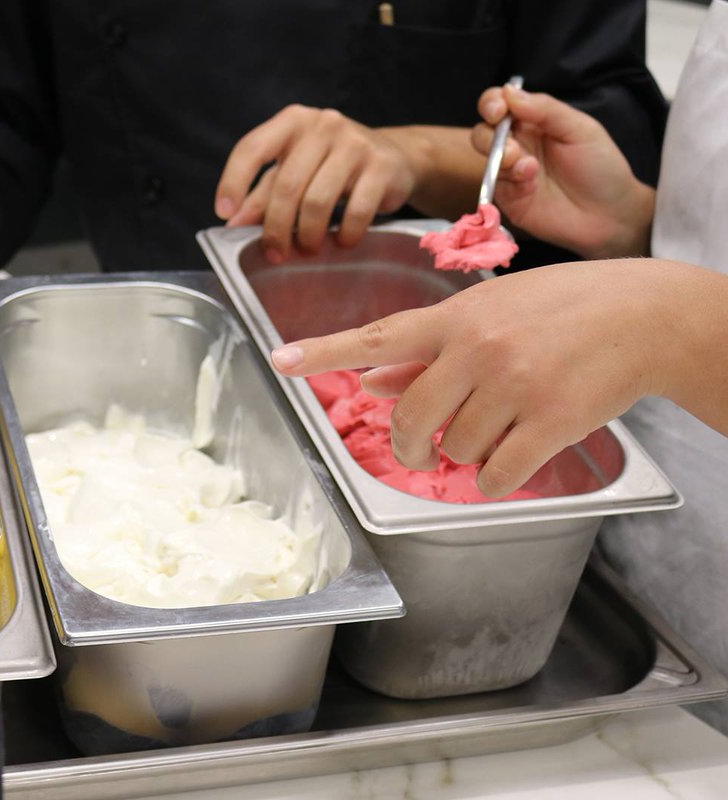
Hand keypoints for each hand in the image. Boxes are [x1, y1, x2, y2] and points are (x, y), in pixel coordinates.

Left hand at [215, 105, 418, 259]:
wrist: (394, 157)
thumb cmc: (332, 165)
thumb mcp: (294, 171)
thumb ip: (263, 195)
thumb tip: (234, 224)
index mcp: (292, 122)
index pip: (252, 148)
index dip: (234, 181)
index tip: (224, 213)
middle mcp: (323, 125)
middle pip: (286, 185)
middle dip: (276, 228)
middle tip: (275, 253)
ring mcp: (355, 143)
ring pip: (318, 200)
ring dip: (309, 235)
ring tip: (309, 248)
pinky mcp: (381, 166)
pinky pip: (356, 210)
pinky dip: (345, 234)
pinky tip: (342, 241)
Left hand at [269, 260, 686, 497]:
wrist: (646, 315)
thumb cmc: (563, 308)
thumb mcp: (491, 311)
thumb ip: (426, 349)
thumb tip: (368, 379)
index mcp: (456, 317)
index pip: (377, 337)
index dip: (324, 352)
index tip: (280, 360)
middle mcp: (478, 348)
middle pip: (410, 418)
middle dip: (409, 445)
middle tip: (422, 449)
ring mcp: (513, 384)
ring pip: (454, 450)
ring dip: (466, 454)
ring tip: (500, 426)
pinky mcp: (550, 420)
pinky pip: (495, 475)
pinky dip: (495, 480)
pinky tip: (512, 459)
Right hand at [472, 85, 654, 259]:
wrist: (610, 214)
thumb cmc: (601, 168)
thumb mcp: (580, 129)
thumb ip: (546, 109)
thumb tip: (508, 92)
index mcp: (534, 122)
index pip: (500, 104)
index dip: (492, 103)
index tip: (498, 110)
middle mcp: (518, 144)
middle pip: (483, 131)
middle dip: (489, 135)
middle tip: (513, 147)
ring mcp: (510, 173)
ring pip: (485, 157)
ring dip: (500, 158)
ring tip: (528, 167)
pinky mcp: (508, 198)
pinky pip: (494, 185)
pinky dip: (509, 181)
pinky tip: (530, 184)